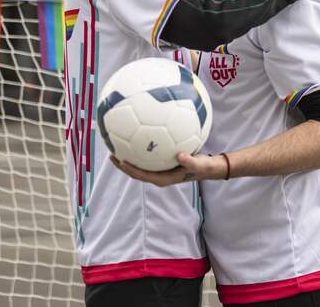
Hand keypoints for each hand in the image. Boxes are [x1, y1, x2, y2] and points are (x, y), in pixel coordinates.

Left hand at [110, 152, 224, 186]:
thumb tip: (180, 155)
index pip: (143, 176)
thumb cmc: (202, 166)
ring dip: (128, 160)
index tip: (122, 161)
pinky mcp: (162, 165)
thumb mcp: (198, 164)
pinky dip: (139, 153)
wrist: (207, 167)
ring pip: (140, 167)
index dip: (131, 169)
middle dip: (123, 165)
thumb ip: (189, 160)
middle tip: (112, 155)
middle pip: (136, 173)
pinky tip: (137, 140)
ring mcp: (160, 171)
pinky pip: (147, 160)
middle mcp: (159, 176)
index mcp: (163, 179)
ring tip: (118, 148)